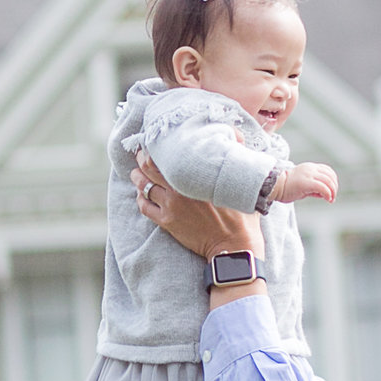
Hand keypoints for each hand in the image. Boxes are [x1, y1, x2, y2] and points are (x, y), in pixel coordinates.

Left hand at [133, 155, 264, 260]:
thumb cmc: (241, 213)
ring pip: (143, 186)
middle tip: (141, 155)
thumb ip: (236, 155)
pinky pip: (144, 207)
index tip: (155, 143)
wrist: (234, 245)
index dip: (157, 147)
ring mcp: (171, 205)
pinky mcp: (167, 221)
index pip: (167, 155)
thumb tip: (235, 136)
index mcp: (196, 176)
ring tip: (137, 173)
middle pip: (149, 166)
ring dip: (137, 177)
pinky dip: (140, 198)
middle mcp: (179, 188)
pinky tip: (142, 195)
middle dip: (142, 159)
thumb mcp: (243, 180)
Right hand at [273, 162, 338, 204]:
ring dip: (332, 191)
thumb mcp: (303, 185)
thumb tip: (324, 194)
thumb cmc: (286, 188)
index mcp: (310, 167)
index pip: (328, 171)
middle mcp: (310, 169)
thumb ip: (314, 187)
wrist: (274, 186)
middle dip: (334, 188)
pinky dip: (328, 193)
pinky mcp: (306, 182)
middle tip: (332, 198)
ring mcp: (308, 175)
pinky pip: (322, 187)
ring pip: (328, 181)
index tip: (332, 191)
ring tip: (330, 199)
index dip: (333, 181)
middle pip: (330, 176)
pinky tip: (327, 199)